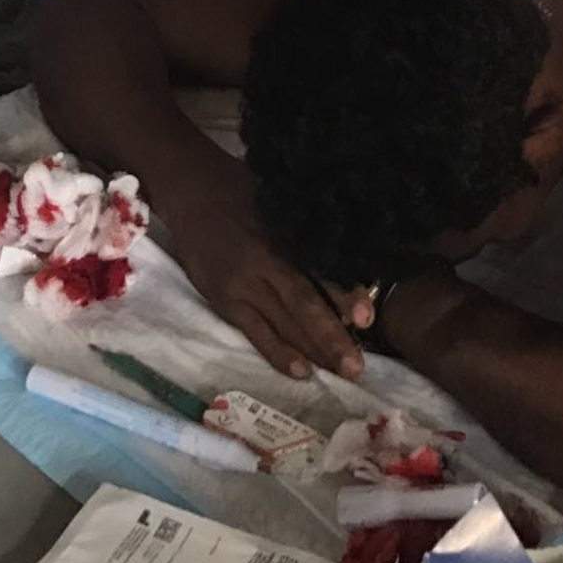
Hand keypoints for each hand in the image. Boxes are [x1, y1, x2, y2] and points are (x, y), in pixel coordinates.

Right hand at [167, 180, 372, 379]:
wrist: (194, 191)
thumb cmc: (244, 189)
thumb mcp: (282, 199)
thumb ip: (309, 227)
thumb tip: (350, 248)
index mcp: (286, 235)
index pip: (320, 270)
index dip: (344, 295)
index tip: (367, 319)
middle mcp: (267, 262)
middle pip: (305, 305)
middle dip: (333, 337)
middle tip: (358, 366)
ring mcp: (243, 285)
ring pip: (284, 324)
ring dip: (314, 351)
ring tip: (342, 372)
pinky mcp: (225, 301)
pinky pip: (255, 332)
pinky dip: (278, 353)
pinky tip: (300, 371)